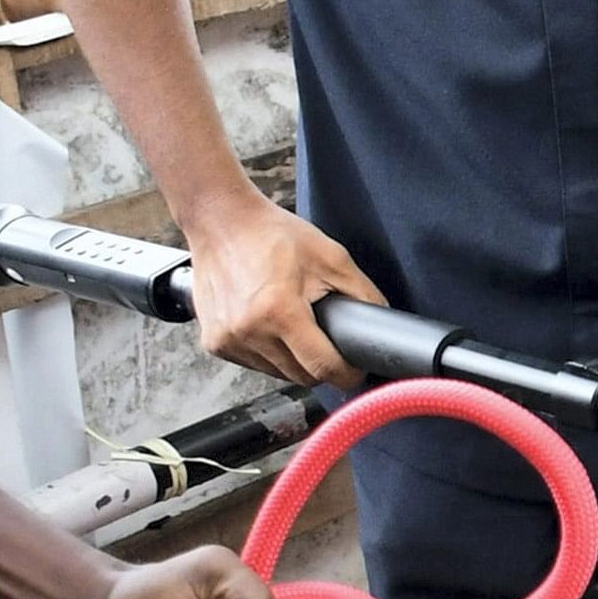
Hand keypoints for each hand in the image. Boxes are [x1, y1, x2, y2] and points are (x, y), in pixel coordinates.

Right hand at [178, 193, 385, 390]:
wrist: (221, 222)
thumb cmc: (272, 234)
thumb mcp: (331, 257)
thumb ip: (362, 293)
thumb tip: (383, 325)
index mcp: (279, 311)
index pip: (322, 367)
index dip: (347, 374)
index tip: (356, 372)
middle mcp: (248, 332)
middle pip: (301, 376)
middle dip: (322, 365)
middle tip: (328, 341)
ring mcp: (227, 340)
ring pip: (277, 373)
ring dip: (294, 361)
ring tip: (296, 326)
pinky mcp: (214, 343)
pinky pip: (254, 364)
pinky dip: (269, 354)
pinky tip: (271, 327)